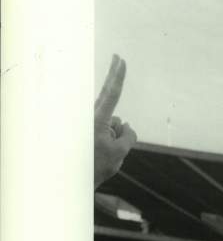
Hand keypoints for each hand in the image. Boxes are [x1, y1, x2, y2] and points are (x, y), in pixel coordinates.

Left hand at [94, 54, 137, 188]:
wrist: (75, 179)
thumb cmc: (96, 165)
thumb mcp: (120, 152)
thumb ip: (129, 136)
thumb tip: (126, 126)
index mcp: (97, 118)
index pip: (112, 93)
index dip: (118, 76)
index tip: (121, 60)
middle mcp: (93, 118)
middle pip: (111, 103)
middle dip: (115, 91)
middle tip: (116, 63)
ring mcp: (92, 125)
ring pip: (115, 126)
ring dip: (116, 140)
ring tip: (103, 156)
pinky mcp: (93, 133)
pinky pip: (111, 134)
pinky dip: (112, 144)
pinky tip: (101, 155)